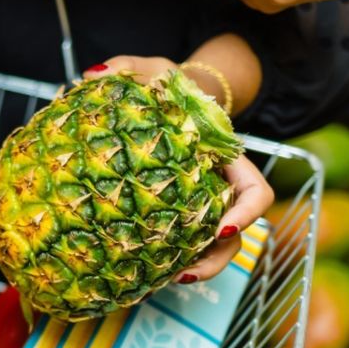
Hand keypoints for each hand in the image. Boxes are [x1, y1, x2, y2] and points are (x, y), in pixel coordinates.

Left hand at [83, 55, 274, 281]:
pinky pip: (182, 244)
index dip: (247, 214)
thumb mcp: (152, 68)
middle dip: (216, 259)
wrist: (162, 99)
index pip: (254, 191)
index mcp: (225, 157)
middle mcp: (218, 185)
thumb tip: (94, 74)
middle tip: (184, 274)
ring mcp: (199, 203)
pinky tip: (143, 271)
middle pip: (235, 233)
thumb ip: (128, 67)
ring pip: (211, 247)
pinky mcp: (175, 213)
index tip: (223, 229)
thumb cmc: (164, 84)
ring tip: (164, 281)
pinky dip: (170, 260)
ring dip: (195, 268)